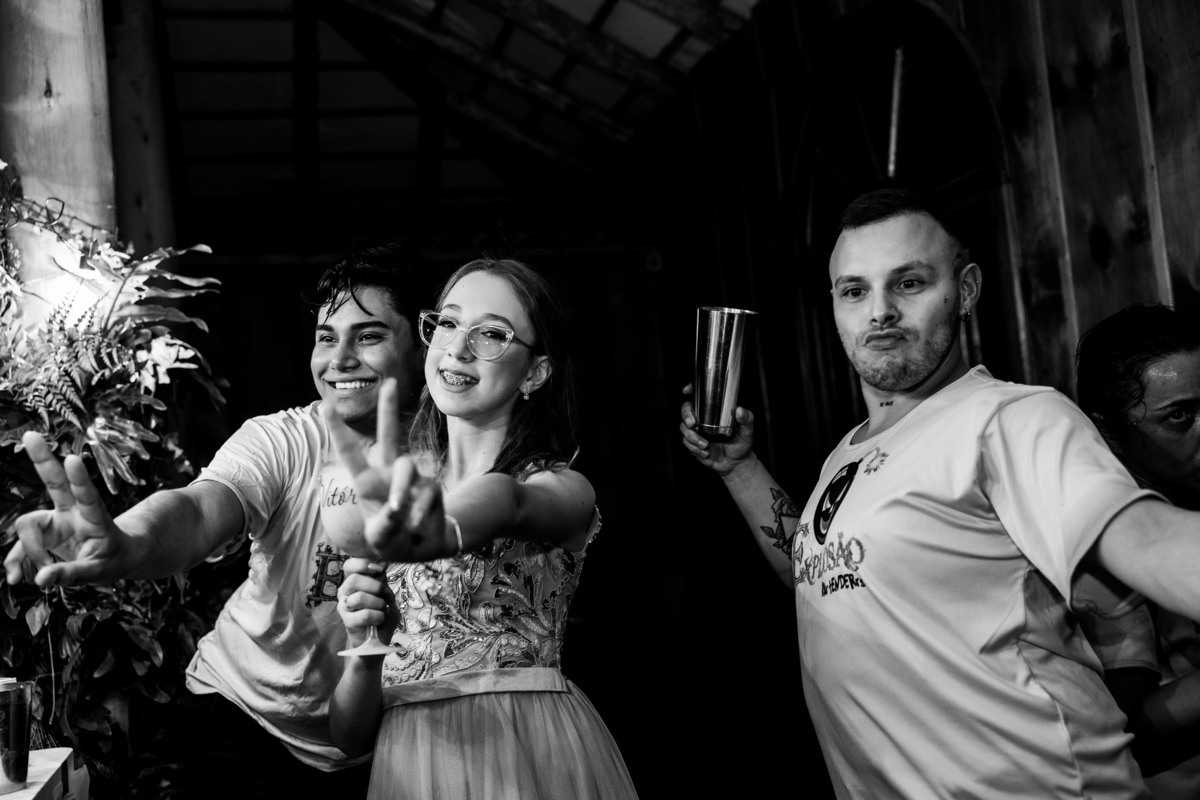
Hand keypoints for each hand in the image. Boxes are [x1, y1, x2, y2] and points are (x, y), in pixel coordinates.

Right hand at [4, 432, 135, 586]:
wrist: (113, 557)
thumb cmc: (113, 559)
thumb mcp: (100, 572)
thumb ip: (72, 574)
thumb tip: (41, 579)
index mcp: (95, 518)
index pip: (87, 496)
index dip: (79, 479)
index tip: (72, 458)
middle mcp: (72, 513)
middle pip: (55, 482)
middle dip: (42, 459)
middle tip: (31, 435)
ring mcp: (54, 521)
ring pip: (27, 525)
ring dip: (27, 553)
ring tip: (41, 577)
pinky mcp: (41, 533)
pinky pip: (19, 546)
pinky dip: (15, 562)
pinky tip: (16, 577)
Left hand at [325, 379, 450, 561]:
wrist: (420, 548)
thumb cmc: (392, 538)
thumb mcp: (378, 539)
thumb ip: (383, 525)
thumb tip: (396, 508)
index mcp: (367, 481)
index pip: (350, 452)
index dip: (338, 429)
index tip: (324, 405)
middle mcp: (388, 473)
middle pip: (389, 435)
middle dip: (389, 409)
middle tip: (390, 383)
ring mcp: (412, 478)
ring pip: (405, 466)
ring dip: (400, 489)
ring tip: (398, 512)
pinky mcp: (431, 487)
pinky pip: (425, 494)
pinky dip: (418, 514)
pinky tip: (416, 527)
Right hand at [336, 558, 398, 645]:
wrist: (378, 639)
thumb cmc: (381, 614)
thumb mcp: (385, 593)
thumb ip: (381, 579)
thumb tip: (383, 560)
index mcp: (353, 581)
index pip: (350, 565)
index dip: (364, 564)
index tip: (379, 569)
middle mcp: (345, 592)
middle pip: (354, 579)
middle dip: (375, 586)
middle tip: (383, 595)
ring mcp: (344, 607)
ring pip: (360, 597)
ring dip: (378, 603)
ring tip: (382, 610)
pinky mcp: (347, 622)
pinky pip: (365, 614)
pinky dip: (378, 616)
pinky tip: (379, 620)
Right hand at [679, 383, 756, 477]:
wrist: (736, 463)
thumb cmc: (742, 442)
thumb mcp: (747, 430)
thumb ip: (747, 419)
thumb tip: (739, 410)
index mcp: (714, 410)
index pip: (699, 396)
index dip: (690, 389)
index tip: (686, 390)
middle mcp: (703, 418)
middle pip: (686, 410)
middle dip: (686, 415)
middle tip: (692, 424)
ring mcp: (697, 431)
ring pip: (683, 428)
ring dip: (692, 437)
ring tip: (705, 445)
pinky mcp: (693, 444)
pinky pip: (686, 443)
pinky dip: (694, 448)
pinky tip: (705, 453)